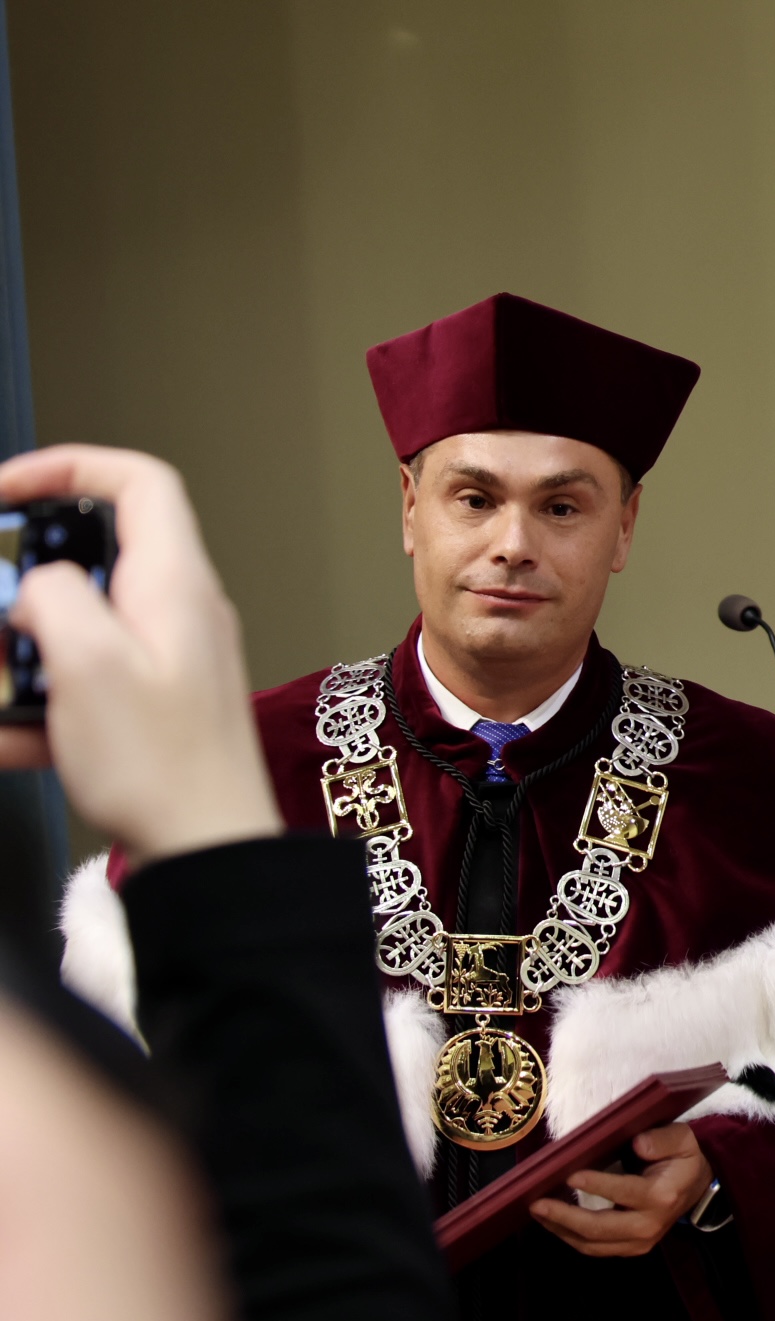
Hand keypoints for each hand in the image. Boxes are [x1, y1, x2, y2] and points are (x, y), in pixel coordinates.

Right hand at [0, 446, 276, 865]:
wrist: (209, 853)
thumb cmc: (162, 766)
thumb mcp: (86, 664)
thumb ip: (52, 597)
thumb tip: (39, 583)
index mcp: (175, 584)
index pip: (137, 482)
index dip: (69, 467)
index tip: (3, 490)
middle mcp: (180, 611)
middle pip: (94, 559)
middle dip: (26, 585)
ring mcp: (169, 660)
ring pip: (77, 628)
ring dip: (25, 654)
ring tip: (5, 688)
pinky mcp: (153, 708)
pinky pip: (81, 687)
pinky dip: (37, 708)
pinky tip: (9, 739)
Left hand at [530, 1123, 713, 1256]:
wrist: (695, 1187)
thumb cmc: (682, 1159)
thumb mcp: (682, 1139)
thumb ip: (661, 1139)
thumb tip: (637, 1144)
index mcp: (662, 1196)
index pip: (624, 1192)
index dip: (596, 1185)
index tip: (570, 1174)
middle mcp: (650, 1225)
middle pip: (600, 1228)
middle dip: (565, 1217)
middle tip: (537, 1204)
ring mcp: (639, 1242)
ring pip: (592, 1244)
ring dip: (561, 1230)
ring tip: (538, 1212)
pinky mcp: (630, 1250)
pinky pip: (594, 1248)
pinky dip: (571, 1237)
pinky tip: (554, 1222)